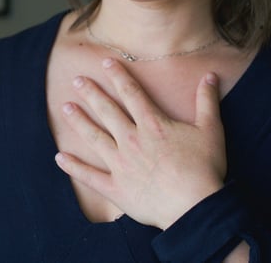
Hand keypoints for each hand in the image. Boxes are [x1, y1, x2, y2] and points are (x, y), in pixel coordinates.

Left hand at [55, 57, 226, 229]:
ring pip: (95, 137)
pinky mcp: (117, 189)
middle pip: (108, 111)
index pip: (131, 93)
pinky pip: (90, 177)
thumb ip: (206, 101)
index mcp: (152, 124)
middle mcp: (132, 140)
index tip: (104, 62)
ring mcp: (121, 164)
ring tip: (65, 107)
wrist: (196, 208)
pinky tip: (59, 157)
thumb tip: (211, 75)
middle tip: (76, 80)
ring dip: (79, 121)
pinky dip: (74, 167)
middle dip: (92, 93)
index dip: (118, 75)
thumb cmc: (204, 168)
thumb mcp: (211, 129)